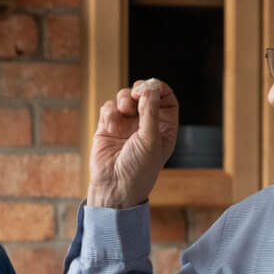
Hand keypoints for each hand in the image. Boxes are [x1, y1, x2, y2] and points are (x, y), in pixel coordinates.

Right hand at [87, 78, 177, 208]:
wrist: (114, 188)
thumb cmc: (138, 169)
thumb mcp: (150, 140)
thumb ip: (151, 112)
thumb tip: (151, 86)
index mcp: (164, 129)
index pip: (166, 100)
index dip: (159, 89)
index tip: (152, 85)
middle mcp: (146, 125)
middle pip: (145, 94)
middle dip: (140, 89)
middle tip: (136, 93)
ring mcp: (126, 125)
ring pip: (126, 97)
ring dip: (124, 98)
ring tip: (123, 110)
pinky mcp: (108, 127)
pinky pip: (109, 107)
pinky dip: (110, 111)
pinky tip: (110, 124)